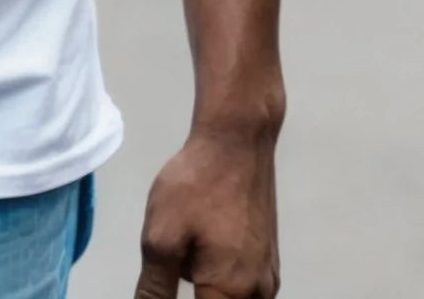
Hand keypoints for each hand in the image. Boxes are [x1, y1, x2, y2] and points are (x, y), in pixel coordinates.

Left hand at [134, 125, 280, 298]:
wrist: (237, 140)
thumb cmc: (197, 185)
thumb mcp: (162, 237)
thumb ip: (155, 288)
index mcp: (231, 293)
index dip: (172, 298)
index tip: (171, 266)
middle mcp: (259, 294)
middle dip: (194, 286)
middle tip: (177, 251)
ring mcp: (268, 276)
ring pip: (227, 295)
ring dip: (205, 282)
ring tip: (190, 238)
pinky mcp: (268, 258)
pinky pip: (239, 281)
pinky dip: (218, 269)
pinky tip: (204, 234)